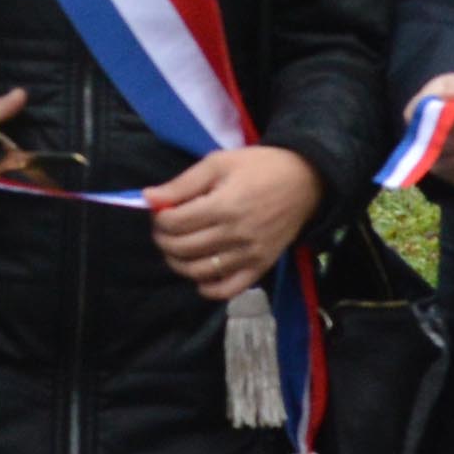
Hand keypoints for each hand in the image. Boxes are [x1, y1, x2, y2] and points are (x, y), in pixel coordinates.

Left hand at [148, 146, 323, 300]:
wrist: (305, 180)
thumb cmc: (260, 166)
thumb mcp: (219, 163)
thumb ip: (183, 183)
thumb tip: (148, 198)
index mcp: (223, 206)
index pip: (175, 224)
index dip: (159, 219)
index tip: (161, 211)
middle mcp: (235, 235)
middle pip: (182, 249)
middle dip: (164, 239)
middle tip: (165, 229)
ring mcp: (249, 255)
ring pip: (199, 272)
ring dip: (178, 263)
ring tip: (177, 248)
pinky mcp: (260, 267)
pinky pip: (227, 290)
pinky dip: (207, 288)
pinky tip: (200, 274)